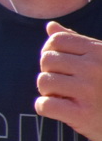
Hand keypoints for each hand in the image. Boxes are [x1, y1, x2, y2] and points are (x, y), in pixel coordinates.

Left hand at [36, 21, 101, 140]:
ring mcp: (89, 90)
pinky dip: (44, 107)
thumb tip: (50, 26)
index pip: (56, 40)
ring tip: (64, 96)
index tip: (59, 65)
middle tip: (63, 84)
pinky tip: (58, 109)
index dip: (50, 52)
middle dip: (49, 72)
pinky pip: (45, 105)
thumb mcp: (100, 59)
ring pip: (44, 81)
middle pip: (47, 60)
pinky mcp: (83, 114)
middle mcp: (95, 67)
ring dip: (48, 91)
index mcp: (99, 51)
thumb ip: (76, 42)